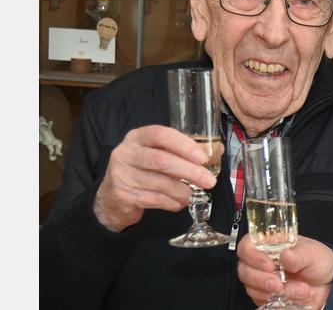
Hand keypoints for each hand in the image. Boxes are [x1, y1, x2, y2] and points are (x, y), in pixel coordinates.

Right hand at [93, 125, 219, 231]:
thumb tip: (217, 150)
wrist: (111, 197)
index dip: (183, 145)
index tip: (202, 157)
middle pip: (162, 160)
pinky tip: (178, 203)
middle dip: (190, 171)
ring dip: (183, 191)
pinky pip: (155, 199)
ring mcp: (122, 174)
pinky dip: (172, 202)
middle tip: (209, 181)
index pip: (160, 134)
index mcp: (137, 137)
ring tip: (192, 194)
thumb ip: (183, 150)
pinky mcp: (123, 195)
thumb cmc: (142, 170)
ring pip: (160, 182)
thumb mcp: (157, 154)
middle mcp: (126, 153)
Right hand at [237, 235, 332, 308]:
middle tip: (280, 283)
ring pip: (252, 289)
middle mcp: (263, 262)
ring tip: (300, 289)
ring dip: (276, 292)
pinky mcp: (268, 297)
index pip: (247, 246)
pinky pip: (263, 302)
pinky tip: (296, 297)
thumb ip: (298, 255)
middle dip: (262, 280)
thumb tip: (285, 255)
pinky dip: (280, 302)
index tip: (269, 265)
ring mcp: (263, 281)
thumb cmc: (319, 261)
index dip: (253, 256)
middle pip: (244, 270)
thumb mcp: (312, 253)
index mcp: (270, 245)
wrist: (330, 283)